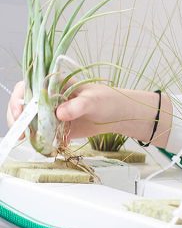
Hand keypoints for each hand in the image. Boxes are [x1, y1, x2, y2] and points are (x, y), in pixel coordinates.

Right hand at [7, 81, 169, 146]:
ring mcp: (50, 112)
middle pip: (23, 105)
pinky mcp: (55, 127)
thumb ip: (77, 106)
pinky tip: (43, 143)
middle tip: (21, 132)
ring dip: (26, 130)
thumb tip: (59, 113)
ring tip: (29, 140)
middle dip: (18, 118)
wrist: (118, 115)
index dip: (19, 99)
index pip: (27, 87)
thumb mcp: (93, 101)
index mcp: (53, 83)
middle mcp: (47, 97)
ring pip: (29, 121)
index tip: (21, 113)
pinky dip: (39, 139)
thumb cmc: (107, 100)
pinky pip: (41, 133)